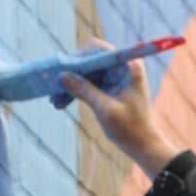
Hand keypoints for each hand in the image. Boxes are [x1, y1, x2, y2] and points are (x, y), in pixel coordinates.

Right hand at [60, 38, 179, 177]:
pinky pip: (87, 83)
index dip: (78, 57)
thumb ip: (84, 91)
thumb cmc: (131, 128)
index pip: (97, 50)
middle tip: (53, 87)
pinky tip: (61, 103)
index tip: (61, 70)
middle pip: (88, 60)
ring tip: (54, 100)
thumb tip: (62, 76)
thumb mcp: (105, 110)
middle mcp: (121, 66)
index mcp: (128, 66)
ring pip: (85, 73)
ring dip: (70, 85)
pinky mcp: (108, 86)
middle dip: (70, 74)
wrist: (143, 145)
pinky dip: (75, 92)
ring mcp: (114, 76)